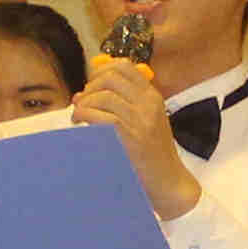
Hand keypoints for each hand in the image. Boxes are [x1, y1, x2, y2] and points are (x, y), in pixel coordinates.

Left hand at [69, 58, 200, 218]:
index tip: (92, 84)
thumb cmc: (153, 154)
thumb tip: (81, 94)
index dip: (101, 70)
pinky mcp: (129, 137)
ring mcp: (140, 120)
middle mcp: (148, 104)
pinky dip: (85, 115)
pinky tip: (80, 122)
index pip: (125, 67)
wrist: (168, 181)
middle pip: (111, 78)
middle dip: (90, 86)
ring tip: (79, 115)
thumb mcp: (145, 122)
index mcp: (153, 97)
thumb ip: (121, 105)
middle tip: (84, 101)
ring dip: (85, 103)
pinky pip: (100, 116)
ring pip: (104, 96)